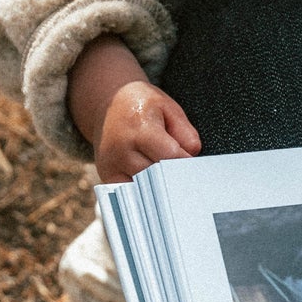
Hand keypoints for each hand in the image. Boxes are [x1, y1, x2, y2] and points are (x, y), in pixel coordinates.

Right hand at [68, 34, 201, 182]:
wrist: (106, 108)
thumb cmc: (142, 107)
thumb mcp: (168, 109)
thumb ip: (185, 132)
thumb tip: (191, 157)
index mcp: (139, 127)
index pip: (170, 156)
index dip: (186, 163)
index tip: (194, 167)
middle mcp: (121, 148)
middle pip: (158, 176)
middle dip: (175, 177)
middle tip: (185, 177)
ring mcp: (111, 165)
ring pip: (146, 189)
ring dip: (161, 187)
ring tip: (168, 178)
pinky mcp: (108, 177)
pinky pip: (132, 193)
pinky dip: (146, 193)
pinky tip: (153, 185)